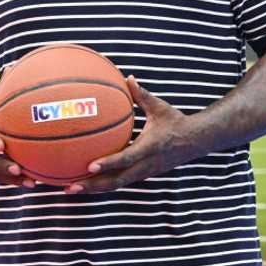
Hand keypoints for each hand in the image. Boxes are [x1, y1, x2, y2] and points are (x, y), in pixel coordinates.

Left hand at [65, 75, 199, 193]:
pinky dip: (103, 185)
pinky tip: (86, 183)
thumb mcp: (159, 107)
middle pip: (117, 180)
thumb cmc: (175, 121)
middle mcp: (145, 165)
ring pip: (116, 185)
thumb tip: (127, 77)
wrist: (195, 142)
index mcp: (149, 147)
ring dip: (95, 189)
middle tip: (71, 186)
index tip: (90, 165)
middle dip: (94, 185)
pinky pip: (120, 182)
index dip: (109, 163)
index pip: (126, 158)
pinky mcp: (142, 175)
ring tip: (71, 189)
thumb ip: (142, 94)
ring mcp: (144, 173)